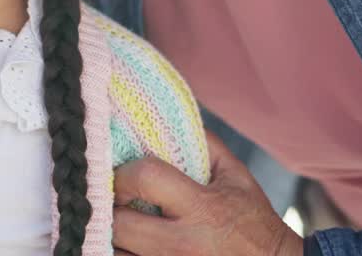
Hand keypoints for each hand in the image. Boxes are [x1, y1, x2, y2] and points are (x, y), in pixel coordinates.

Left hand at [112, 130, 302, 255]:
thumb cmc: (252, 221)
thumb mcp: (236, 177)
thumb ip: (204, 144)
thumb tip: (167, 119)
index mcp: (202, 208)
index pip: (145, 178)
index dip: (124, 172)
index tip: (121, 172)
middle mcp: (183, 243)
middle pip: (120, 222)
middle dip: (108, 206)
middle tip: (110, 197)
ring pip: (114, 251)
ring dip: (110, 234)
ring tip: (117, 220)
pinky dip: (119, 251)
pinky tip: (127, 241)